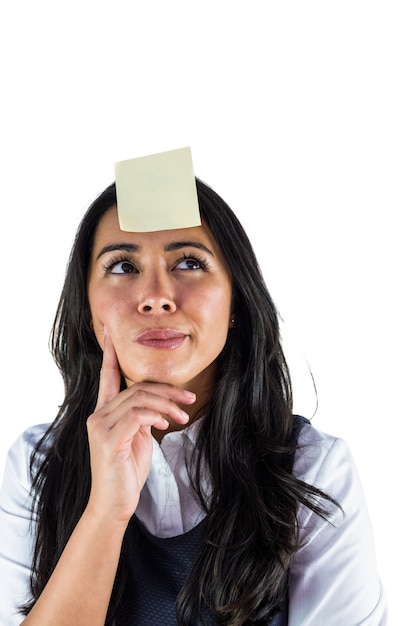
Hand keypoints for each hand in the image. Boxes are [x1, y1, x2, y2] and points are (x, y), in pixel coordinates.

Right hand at [85, 329, 194, 524]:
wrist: (113, 504)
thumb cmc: (126, 472)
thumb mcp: (136, 439)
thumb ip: (140, 418)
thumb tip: (156, 405)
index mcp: (104, 412)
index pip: (107, 377)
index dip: (109, 354)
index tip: (110, 333)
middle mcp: (97, 415)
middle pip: (136, 387)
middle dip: (167, 389)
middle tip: (190, 397)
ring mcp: (100, 426)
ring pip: (139, 398)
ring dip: (167, 404)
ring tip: (184, 416)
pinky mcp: (108, 439)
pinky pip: (137, 415)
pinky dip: (156, 415)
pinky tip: (167, 425)